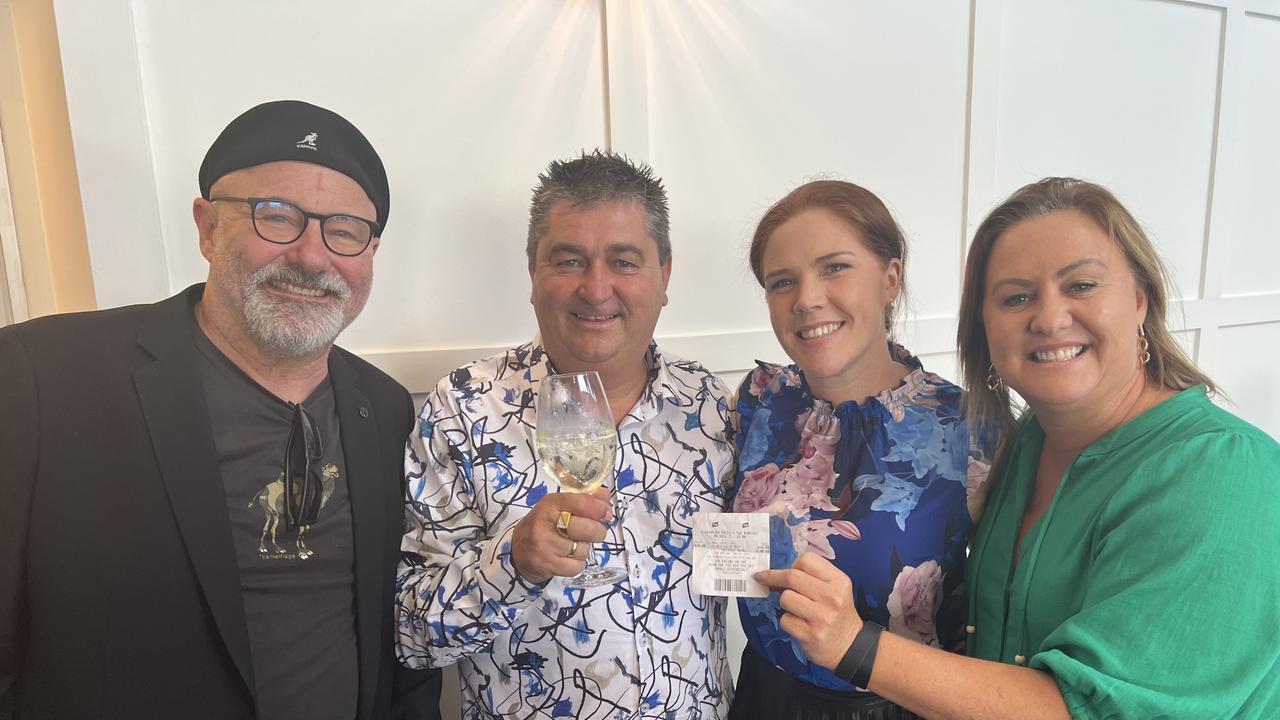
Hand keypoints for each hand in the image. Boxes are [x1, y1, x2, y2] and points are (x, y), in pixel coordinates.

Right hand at [511, 488, 610, 584]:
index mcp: (550, 504)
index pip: (582, 502)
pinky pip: (577, 566)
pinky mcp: (547, 565)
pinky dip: (576, 564)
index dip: (599, 508)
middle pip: (588, 529)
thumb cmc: (543, 525)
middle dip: (597, 531)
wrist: (517, 551)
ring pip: (583, 549)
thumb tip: (605, 496)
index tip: (605, 513)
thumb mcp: (558, 507)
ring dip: (583, 548)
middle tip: (593, 532)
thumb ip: (583, 499)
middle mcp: (545, 524)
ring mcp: (544, 546)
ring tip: (572, 545)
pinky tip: (566, 558)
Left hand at [756, 552, 861, 669]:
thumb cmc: (838, 615)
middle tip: (766, 580)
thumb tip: (779, 572)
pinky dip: (788, 622)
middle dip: (774, 578)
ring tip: (796, 609)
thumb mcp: (835, 589)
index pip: (807, 559)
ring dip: (785, 603)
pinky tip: (799, 624)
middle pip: (792, 576)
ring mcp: (822, 616)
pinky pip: (785, 620)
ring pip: (786, 598)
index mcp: (838, 581)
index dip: (792, 564)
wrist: (850, 646)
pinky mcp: (811, 634)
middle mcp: (832, 597)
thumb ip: (813, 577)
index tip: (784, 570)